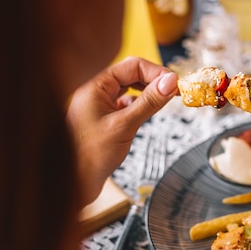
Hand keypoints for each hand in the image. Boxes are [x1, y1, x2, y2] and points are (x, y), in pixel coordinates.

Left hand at [66, 57, 177, 204]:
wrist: (75, 183)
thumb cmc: (90, 157)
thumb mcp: (125, 125)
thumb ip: (148, 102)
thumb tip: (169, 81)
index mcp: (95, 87)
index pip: (131, 66)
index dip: (156, 72)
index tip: (175, 83)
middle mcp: (96, 93)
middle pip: (130, 75)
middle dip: (153, 80)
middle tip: (174, 91)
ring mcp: (99, 106)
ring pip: (128, 89)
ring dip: (147, 93)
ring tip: (164, 100)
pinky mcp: (104, 120)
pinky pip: (124, 104)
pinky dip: (138, 106)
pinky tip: (146, 114)